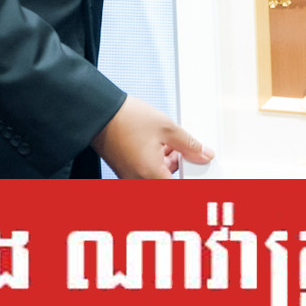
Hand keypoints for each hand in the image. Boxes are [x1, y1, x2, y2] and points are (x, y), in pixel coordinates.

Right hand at [91, 95, 211, 178]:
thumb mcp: (168, 128)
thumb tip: (204, 154)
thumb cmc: (127, 120)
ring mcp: (131, 178)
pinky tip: (159, 145)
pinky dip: (157, 162)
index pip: (179, 191)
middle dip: (181, 169)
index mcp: (151, 176)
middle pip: (169, 184)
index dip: (191, 182)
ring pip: (159, 178)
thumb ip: (190, 145)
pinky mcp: (126, 172)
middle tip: (186, 152)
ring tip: (170, 143)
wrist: (101, 113)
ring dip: (169, 164)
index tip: (199, 173)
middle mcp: (139, 182)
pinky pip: (148, 174)